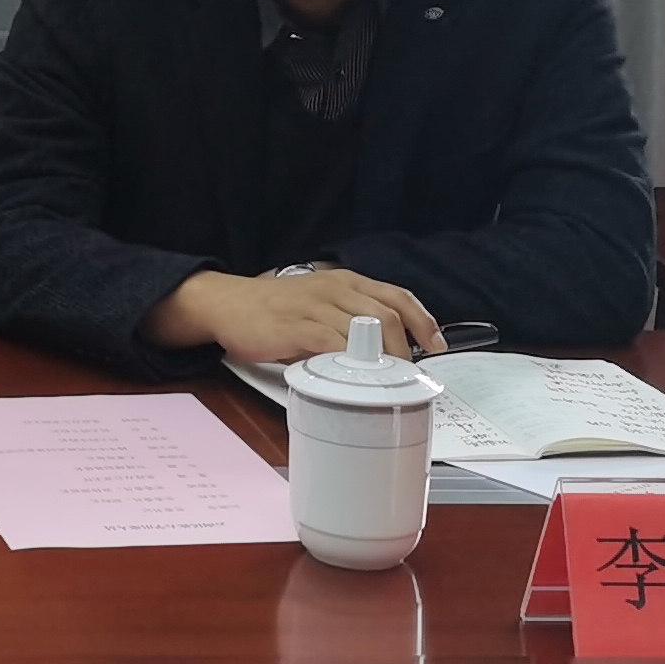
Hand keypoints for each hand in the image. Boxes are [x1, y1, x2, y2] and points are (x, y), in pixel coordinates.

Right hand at [148, 267, 438, 365]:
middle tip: (405, 375)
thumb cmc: (275, 310)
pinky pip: (334, 343)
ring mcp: (317, 307)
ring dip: (383, 359)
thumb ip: (347, 322)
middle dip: (405, 349)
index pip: (397, 296)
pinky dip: (351, 361)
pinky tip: (355, 376)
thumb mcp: (319, 304)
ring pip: (368, 329)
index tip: (436, 345)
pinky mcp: (297, 327)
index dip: (423, 321)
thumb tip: (380, 353)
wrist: (228, 304)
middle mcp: (336, 289)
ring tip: (386, 380)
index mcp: (345, 282)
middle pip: (389, 315)